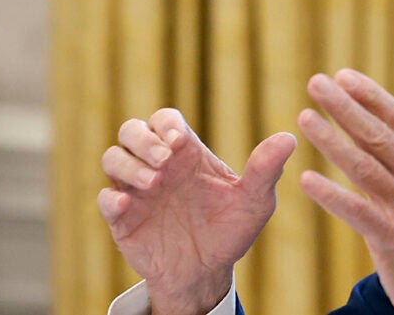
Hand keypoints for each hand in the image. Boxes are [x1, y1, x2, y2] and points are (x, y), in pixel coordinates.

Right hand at [97, 108, 295, 313]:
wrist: (208, 272)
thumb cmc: (231, 230)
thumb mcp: (254, 202)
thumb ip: (266, 170)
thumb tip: (289, 137)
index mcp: (187, 154)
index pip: (165, 120)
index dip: (166, 124)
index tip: (179, 141)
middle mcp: (158, 166)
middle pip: (131, 130)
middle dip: (143, 139)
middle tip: (165, 159)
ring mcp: (137, 190)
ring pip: (112, 158)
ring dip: (128, 164)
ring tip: (154, 183)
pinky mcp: (123, 218)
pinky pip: (104, 199)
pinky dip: (110, 198)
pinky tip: (126, 203)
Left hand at [299, 70, 393, 314]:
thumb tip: (375, 123)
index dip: (371, 96)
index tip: (343, 76)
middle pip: (380, 135)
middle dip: (346, 106)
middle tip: (317, 83)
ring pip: (365, 166)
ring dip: (332, 140)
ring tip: (305, 118)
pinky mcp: (393, 239)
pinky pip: (356, 210)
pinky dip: (330, 194)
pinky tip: (307, 180)